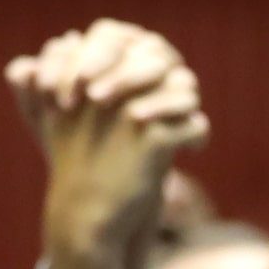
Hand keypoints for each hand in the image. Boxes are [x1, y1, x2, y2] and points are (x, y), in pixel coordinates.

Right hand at [8, 19, 209, 268]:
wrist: (83, 219)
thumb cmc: (79, 172)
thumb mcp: (70, 124)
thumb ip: (92, 88)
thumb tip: (117, 63)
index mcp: (87, 79)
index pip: (137, 48)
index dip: (154, 65)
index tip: (157, 88)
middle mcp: (107, 88)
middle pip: (163, 64)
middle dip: (174, 83)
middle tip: (182, 105)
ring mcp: (130, 111)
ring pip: (185, 88)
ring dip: (190, 107)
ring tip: (189, 130)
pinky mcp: (153, 138)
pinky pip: (194, 124)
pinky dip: (197, 138)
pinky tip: (191, 150)